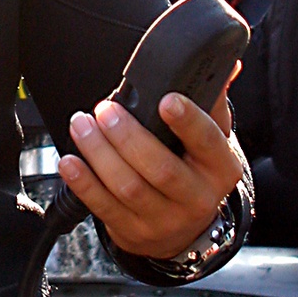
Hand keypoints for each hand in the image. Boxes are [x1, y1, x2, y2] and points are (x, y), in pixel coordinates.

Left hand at [57, 80, 241, 258]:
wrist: (185, 229)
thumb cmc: (194, 169)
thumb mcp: (211, 139)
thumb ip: (211, 101)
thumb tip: (227, 65)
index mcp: (221, 168)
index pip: (208, 141)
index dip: (188, 121)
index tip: (165, 100)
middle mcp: (197, 198)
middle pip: (161, 169)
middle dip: (128, 136)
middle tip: (105, 110)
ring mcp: (165, 219)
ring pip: (128, 188)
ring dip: (99, 153)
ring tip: (82, 125)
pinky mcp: (134, 231)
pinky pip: (104, 207)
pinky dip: (84, 183)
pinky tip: (70, 161)